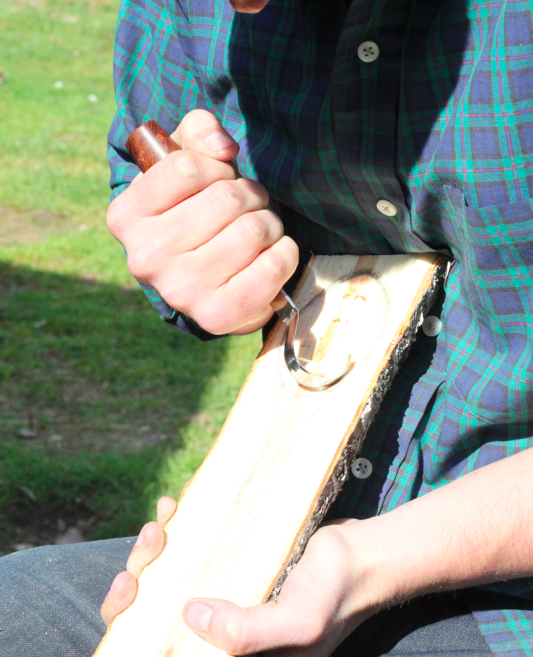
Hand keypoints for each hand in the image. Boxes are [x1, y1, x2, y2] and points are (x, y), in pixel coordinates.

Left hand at [102, 501, 377, 656]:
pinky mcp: (232, 560)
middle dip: (139, 576)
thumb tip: (191, 616)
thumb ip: (248, 634)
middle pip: (155, 609)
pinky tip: (173, 508)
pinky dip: (177, 526)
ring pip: (169, 575)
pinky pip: (193, 546)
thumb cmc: (335, 595)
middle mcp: (220, 627)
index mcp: (230, 655)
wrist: (363, 555)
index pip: (162, 648)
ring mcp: (224, 591)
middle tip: (150, 543)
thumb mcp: (299, 624)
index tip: (131, 586)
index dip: (131, 622)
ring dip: (154, 548)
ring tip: (162, 522)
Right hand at [107, 109, 298, 334]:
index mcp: (126, 216)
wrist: (207, 280)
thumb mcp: (186, 162)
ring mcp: (179, 291)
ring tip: (257, 232)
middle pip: (226, 199)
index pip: (186, 168)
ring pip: (253, 230)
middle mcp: (145, 258)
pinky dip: (285, 253)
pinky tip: (271, 255)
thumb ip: (198, 132)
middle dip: (251, 194)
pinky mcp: (216, 316)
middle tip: (248, 207)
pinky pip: (272, 266)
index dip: (217, 167)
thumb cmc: (197, 211)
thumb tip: (223, 148)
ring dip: (270, 223)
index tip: (218, 179)